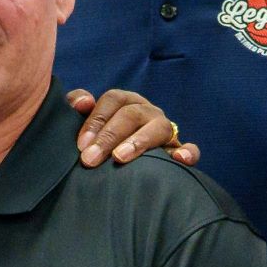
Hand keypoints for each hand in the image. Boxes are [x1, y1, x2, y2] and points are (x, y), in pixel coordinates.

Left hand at [67, 85, 200, 166]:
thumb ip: (76, 104)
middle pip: (132, 114)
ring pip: (159, 128)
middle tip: (90, 159)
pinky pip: (190, 149)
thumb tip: (83, 102)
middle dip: (109, 136)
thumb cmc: (98, 140)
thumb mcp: (84, 121)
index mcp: (126, 102)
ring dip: (139, 141)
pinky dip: (187, 152)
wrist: (118, 166)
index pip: (113, 100)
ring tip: (120, 157)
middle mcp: (147, 113)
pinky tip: (179, 160)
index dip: (96, 119)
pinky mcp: (178, 151)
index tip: (81, 144)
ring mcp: (165, 131)